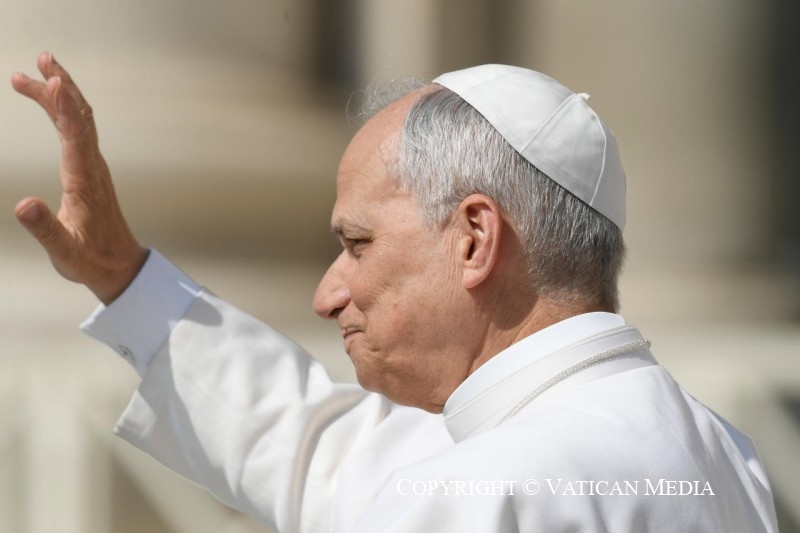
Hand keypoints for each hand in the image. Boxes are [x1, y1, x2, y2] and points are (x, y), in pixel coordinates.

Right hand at [12, 52, 147, 304]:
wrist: (120, 267)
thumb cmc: (92, 261)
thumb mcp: (65, 252)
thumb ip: (45, 230)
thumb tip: (24, 206)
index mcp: (84, 180)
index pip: (76, 136)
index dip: (65, 107)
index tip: (55, 79)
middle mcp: (92, 167)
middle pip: (78, 118)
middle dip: (59, 87)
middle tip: (39, 59)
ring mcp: (94, 167)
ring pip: (80, 120)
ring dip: (62, 93)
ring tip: (40, 68)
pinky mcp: (91, 170)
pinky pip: (79, 131)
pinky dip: (65, 110)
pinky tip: (53, 102)